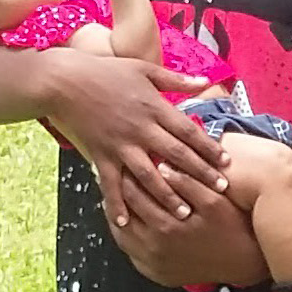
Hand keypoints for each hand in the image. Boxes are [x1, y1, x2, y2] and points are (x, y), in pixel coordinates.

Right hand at [40, 49, 227, 225]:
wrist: (64, 80)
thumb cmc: (106, 71)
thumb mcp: (144, 69)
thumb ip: (176, 80)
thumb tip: (206, 82)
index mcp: (154, 107)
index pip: (189, 131)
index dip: (210, 148)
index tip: (227, 163)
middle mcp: (141, 129)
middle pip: (177, 156)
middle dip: (201, 174)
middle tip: (221, 190)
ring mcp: (120, 145)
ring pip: (149, 175)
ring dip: (168, 196)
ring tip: (185, 214)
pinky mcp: (100, 155)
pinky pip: (110, 184)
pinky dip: (117, 204)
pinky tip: (125, 222)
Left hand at [108, 178, 267, 288]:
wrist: (243, 262)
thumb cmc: (232, 228)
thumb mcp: (216, 201)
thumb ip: (188, 182)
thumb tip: (162, 167)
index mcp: (166, 227)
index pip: (133, 194)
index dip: (129, 174)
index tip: (129, 163)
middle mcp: (154, 249)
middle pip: (124, 213)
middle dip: (120, 192)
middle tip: (121, 176)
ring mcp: (152, 264)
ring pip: (122, 234)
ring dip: (118, 214)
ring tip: (121, 196)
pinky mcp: (155, 273)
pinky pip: (130, 252)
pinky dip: (126, 234)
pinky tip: (130, 221)